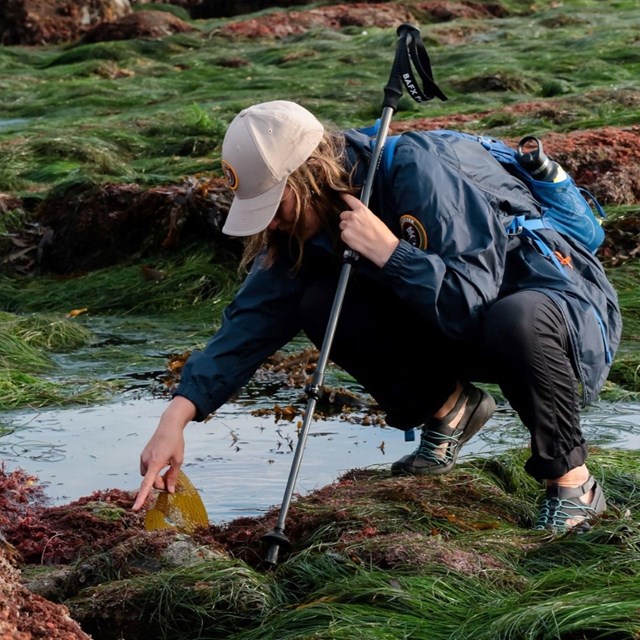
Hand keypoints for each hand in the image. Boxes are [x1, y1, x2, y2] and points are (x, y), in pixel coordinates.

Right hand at [131, 396, 195, 510]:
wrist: (168, 425)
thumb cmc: (175, 442)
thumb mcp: (178, 459)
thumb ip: (173, 476)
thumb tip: (169, 491)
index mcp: (156, 462)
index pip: (147, 484)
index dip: (142, 497)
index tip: (135, 508)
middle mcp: (146, 461)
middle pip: (151, 482)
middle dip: (161, 483)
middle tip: (171, 477)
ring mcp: (143, 458)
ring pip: (148, 476)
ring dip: (157, 476)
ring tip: (167, 466)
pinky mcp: (142, 455)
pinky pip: (146, 469)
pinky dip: (153, 470)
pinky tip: (162, 461)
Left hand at [339, 193, 398, 267]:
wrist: (384, 247)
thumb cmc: (383, 236)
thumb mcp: (375, 220)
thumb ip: (364, 216)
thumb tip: (359, 219)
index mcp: (363, 211)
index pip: (351, 200)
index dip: (345, 197)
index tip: (342, 195)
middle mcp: (354, 216)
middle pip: (343, 215)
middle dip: (347, 220)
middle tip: (354, 227)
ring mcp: (349, 225)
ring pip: (342, 225)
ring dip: (347, 229)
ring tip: (357, 236)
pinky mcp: (345, 235)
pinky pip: (342, 235)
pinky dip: (347, 238)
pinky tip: (356, 241)